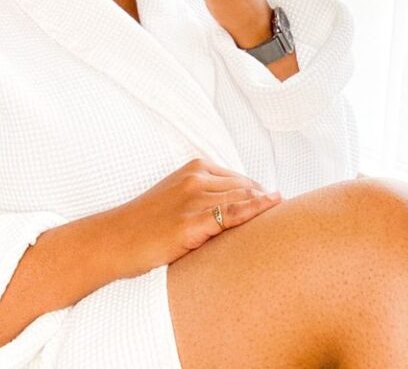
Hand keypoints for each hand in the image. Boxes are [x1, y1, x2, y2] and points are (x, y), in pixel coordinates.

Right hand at [115, 158, 282, 275]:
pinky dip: (254, 213)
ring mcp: (193, 199)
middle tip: (293, 214)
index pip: (241, 179)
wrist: (115, 240)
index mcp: (195, 167)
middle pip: (246, 188)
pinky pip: (231, 216)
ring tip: (290, 216)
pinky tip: (270, 212)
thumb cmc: (146, 224)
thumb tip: (238, 208)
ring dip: (268, 207)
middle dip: (268, 200)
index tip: (280, 205)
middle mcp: (196, 177)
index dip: (262, 194)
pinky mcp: (190, 223)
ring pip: (243, 199)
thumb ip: (206, 195)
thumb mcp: (177, 197)